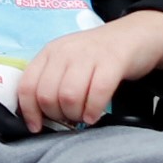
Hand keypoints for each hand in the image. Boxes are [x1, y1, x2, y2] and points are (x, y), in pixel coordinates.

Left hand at [18, 10, 162, 129]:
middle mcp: (65, 51)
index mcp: (50, 52)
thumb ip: (51, 82)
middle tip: (70, 118)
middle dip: (57, 116)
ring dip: (75, 115)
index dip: (29, 112)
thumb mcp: (68, 62)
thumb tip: (36, 117)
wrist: (135, 35)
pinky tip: (95, 115)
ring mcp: (89, 55)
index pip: (27, 86)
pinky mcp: (113, 60)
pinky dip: (93, 110)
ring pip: (69, 97)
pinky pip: (97, 93)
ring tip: (84, 116)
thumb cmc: (98, 57)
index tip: (38, 126)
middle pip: (47, 96)